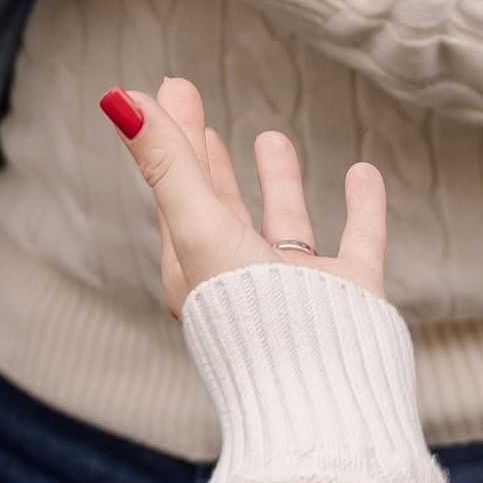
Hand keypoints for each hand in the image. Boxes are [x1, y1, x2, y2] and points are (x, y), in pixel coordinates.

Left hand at [100, 76, 386, 318]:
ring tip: (270, 136)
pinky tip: (363, 173)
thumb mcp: (198, 228)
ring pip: (281, 225)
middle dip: (205, 154)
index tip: (167, 87)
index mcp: (195, 273)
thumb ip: (165, 164)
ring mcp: (297, 290)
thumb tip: (118, 96)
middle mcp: (241, 281)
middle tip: (191, 96)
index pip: (175, 190)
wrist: (322, 395)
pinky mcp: (349, 296)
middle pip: (216, 204)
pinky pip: (357, 241)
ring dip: (275, 181)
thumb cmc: (247, 317)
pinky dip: (360, 207)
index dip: (169, 137)